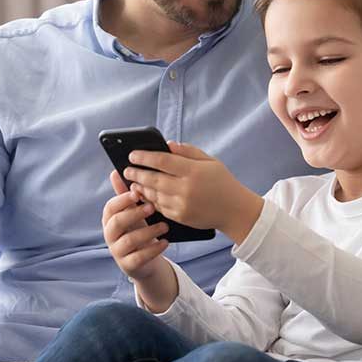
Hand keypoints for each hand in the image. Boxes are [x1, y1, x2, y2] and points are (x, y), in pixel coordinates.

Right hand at [103, 171, 169, 281]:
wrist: (145, 260)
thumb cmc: (139, 228)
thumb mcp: (134, 211)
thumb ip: (127, 193)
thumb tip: (117, 170)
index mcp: (110, 218)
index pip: (110, 207)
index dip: (122, 199)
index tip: (138, 192)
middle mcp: (110, 235)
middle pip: (117, 223)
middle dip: (134, 214)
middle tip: (152, 207)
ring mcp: (117, 251)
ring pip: (129, 241)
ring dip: (148, 232)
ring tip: (165, 226)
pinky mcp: (128, 265)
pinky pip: (139, 258)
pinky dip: (154, 249)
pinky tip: (165, 242)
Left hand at [124, 142, 263, 243]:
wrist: (234, 210)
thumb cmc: (222, 182)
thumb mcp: (210, 161)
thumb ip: (188, 151)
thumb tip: (167, 144)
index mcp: (194, 171)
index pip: (162, 161)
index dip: (144, 156)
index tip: (132, 154)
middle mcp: (186, 189)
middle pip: (153, 179)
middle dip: (136, 173)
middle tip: (126, 169)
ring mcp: (182, 205)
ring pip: (153, 194)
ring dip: (141, 187)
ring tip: (133, 181)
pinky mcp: (180, 217)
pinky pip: (159, 207)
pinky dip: (150, 200)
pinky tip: (145, 194)